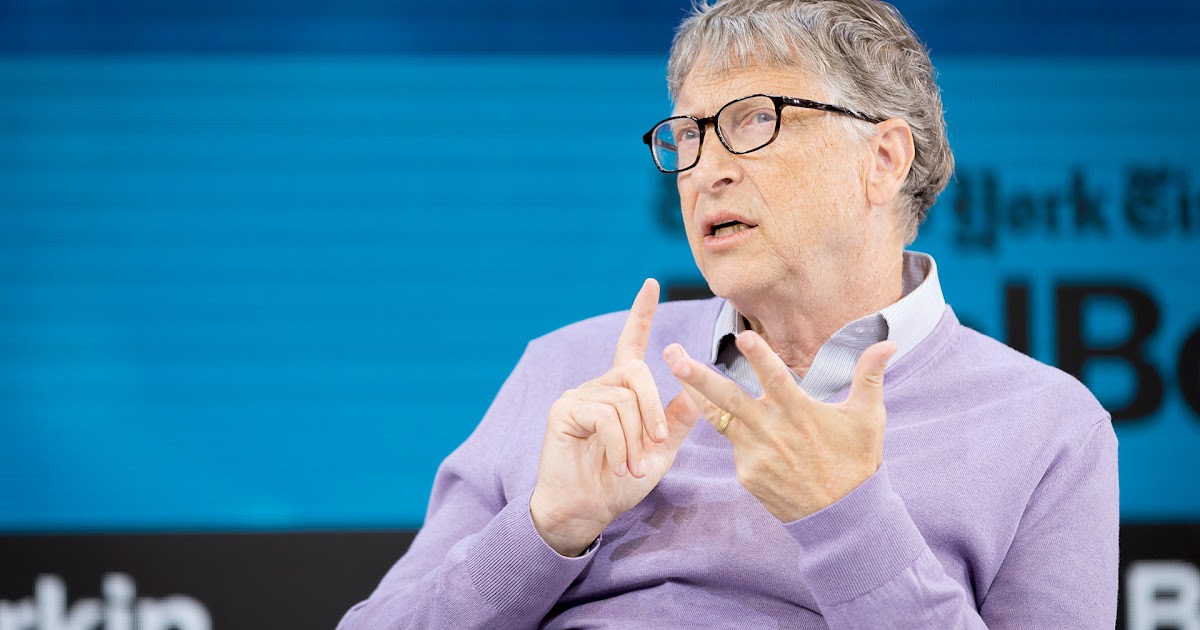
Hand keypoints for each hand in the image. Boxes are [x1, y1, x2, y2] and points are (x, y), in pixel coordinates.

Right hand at [530, 279, 700, 555]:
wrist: (584, 511)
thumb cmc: (618, 484)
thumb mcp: (658, 453)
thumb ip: (675, 422)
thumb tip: (696, 389)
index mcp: (620, 392)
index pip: (630, 344)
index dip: (641, 314)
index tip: (651, 283)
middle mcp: (597, 387)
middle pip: (636, 374)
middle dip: (653, 409)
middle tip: (657, 444)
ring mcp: (577, 396)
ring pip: (623, 400)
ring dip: (636, 439)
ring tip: (634, 468)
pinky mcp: (563, 411)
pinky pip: (604, 416)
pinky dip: (620, 445)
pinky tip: (619, 466)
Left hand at [663, 331, 896, 521]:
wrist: (842, 518)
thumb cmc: (856, 462)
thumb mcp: (868, 419)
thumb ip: (870, 377)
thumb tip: (888, 343)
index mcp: (800, 412)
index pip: (776, 378)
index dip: (760, 356)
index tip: (743, 336)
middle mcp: (772, 431)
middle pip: (728, 397)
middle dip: (696, 376)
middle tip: (671, 354)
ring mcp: (755, 454)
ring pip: (719, 418)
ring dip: (695, 395)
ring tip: (675, 371)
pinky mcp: (746, 473)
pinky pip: (735, 445)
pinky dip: (735, 433)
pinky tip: (746, 430)